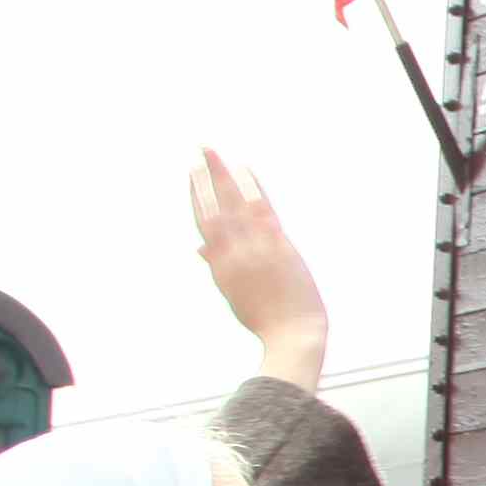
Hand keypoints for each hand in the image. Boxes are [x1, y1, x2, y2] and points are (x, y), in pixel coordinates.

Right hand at [187, 150, 330, 383]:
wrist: (292, 336)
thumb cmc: (265, 318)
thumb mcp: (234, 294)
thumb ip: (218, 266)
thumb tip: (199, 248)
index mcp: (221, 266)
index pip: (205, 224)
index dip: (197, 197)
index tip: (192, 175)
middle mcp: (233, 253)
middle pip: (215, 207)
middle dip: (206, 177)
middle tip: (199, 150)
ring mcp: (254, 249)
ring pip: (233, 205)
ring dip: (222, 176)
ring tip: (212, 152)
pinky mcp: (278, 247)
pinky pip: (261, 212)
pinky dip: (252, 189)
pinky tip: (245, 169)